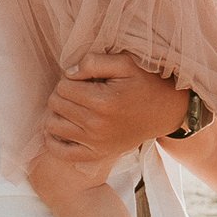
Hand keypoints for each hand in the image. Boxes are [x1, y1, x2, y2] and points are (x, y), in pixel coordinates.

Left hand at [40, 53, 189, 162]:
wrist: (164, 112)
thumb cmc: (143, 84)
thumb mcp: (125, 63)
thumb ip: (94, 61)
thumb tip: (69, 72)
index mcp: (102, 101)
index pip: (62, 86)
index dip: (69, 78)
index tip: (82, 78)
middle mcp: (96, 125)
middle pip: (55, 104)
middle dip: (63, 93)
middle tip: (79, 90)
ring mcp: (95, 143)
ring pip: (52, 125)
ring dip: (57, 113)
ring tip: (72, 106)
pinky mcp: (95, 154)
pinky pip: (60, 152)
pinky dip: (54, 140)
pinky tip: (63, 127)